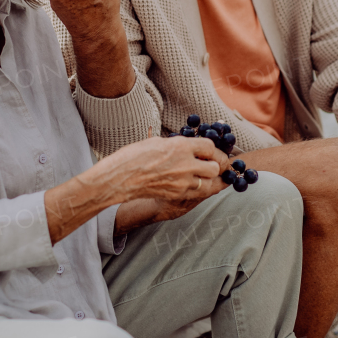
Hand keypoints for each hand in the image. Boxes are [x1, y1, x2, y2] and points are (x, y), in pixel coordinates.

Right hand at [101, 136, 225, 211]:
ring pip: (210, 182)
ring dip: (209, 178)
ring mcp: (183, 182)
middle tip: (212, 163)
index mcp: (181, 146)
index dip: (212, 149)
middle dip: (216, 164)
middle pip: (215, 166)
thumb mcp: (158, 142)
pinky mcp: (178, 194)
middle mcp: (186, 164)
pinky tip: (194, 184)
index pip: (210, 146)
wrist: (121, 178)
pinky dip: (200, 188)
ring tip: (205, 175)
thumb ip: (177, 145)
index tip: (209, 150)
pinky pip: (199, 193)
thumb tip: (188, 146)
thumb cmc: (134, 156)